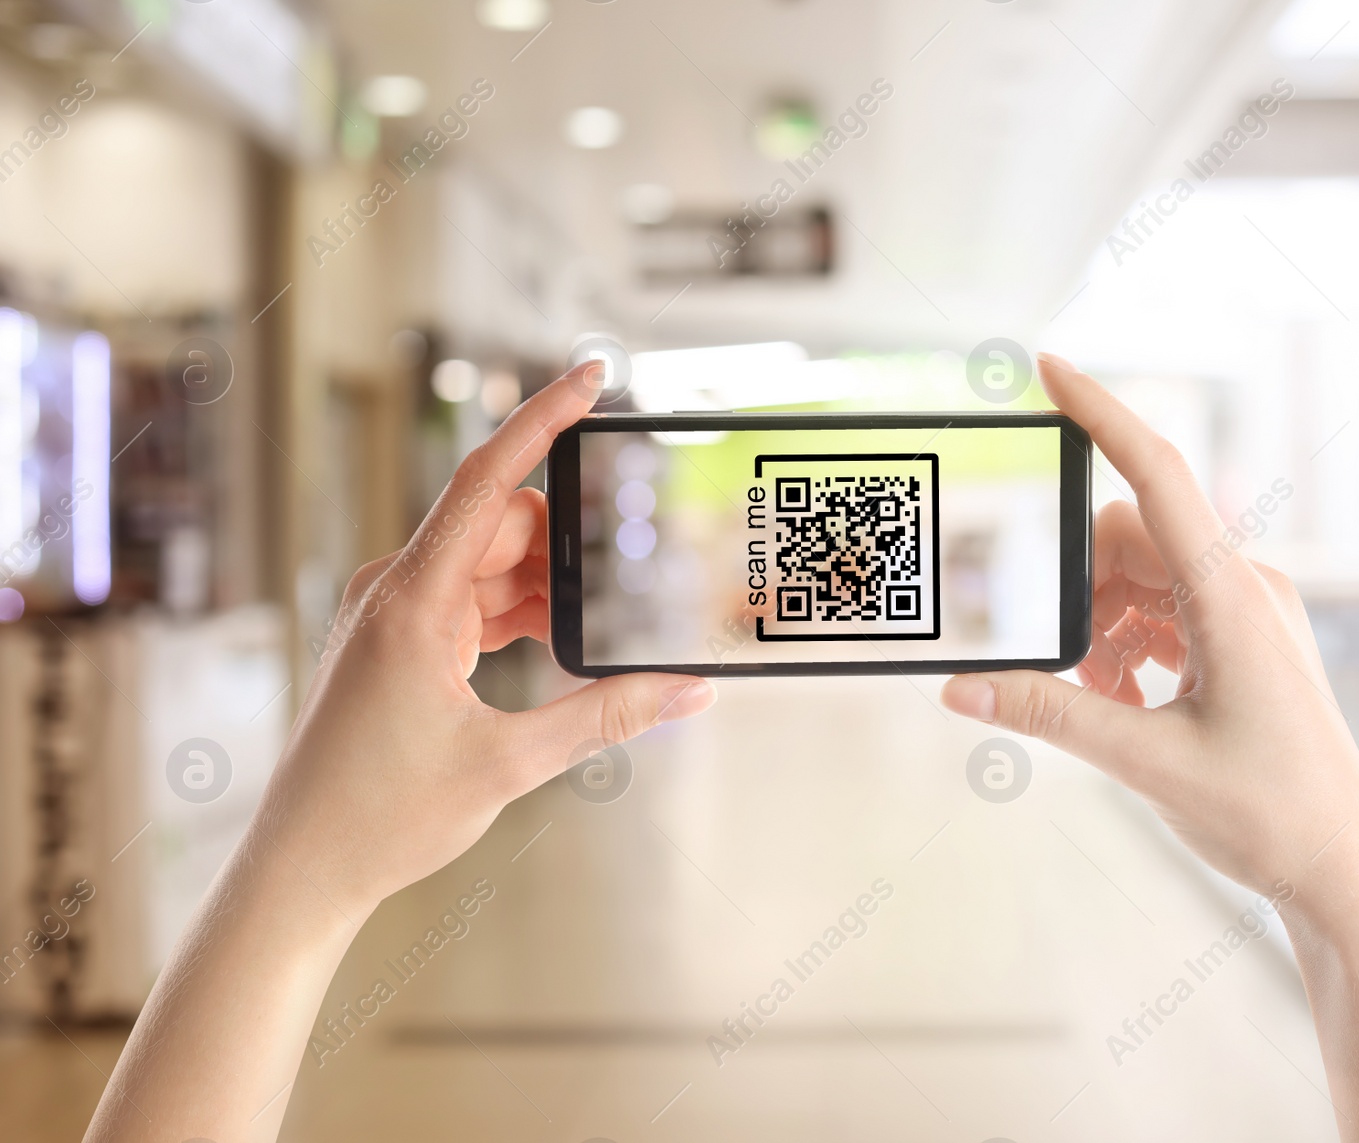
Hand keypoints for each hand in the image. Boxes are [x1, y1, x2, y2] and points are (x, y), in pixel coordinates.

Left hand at [258, 362, 715, 917]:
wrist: (304, 866)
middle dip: (566, 552)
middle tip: (618, 598)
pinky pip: (471, 600)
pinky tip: (553, 651)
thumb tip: (686, 690)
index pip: (487, 478)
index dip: (543, 418)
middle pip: (502, 525)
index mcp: (410, 598)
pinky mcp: (396, 640)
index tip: (592, 375)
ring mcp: (392, 613)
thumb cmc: (383, 815)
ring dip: (544, 591)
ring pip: (490, 565)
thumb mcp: (511, 764)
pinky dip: (517, 614)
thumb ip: (606, 717)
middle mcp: (394, 589)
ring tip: (588, 640)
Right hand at [942, 354, 1358, 1140]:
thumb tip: (960, 687)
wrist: (1344, 869)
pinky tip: (1126, 695)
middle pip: (1132, 538)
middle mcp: (1247, 586)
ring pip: (1146, 575)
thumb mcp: (1144, 762)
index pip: (1157, 475)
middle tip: (1057, 659)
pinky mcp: (1249, 637)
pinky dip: (1130, 637)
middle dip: (1079, 586)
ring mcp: (1253, 609)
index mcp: (1231, 597)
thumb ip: (1049, 714)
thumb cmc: (1267, 813)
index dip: (1102, 412)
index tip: (1050, 367)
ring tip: (1099, 696)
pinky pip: (1169, 605)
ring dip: (1103, 621)